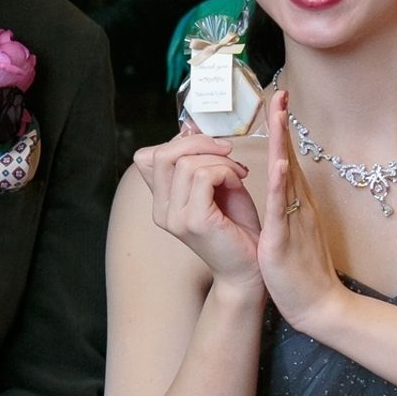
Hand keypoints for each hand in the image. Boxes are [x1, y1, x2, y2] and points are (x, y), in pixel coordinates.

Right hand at [132, 133, 261, 290]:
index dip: (178, 142)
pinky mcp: (195, 221)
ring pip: (187, 163)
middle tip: (227, 151)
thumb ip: (198, 162)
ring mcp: (175, 218)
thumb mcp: (213, 186)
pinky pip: (205, 176)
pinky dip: (226, 171)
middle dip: (199, 143)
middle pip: (163, 155)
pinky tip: (238, 182)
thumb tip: (189, 126)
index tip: (208, 145)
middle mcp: (161, 211)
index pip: (147, 157)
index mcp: (161, 202)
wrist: (249, 268)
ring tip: (237, 173)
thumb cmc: (236, 227)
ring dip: (219, 160)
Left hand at [257, 90, 346, 332]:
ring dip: (281, 143)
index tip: (276, 101)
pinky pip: (282, 208)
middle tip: (278, 92)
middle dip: (282, 125)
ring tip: (278, 114)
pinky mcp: (285, 239)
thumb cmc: (302, 270)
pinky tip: (280, 165)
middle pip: (288, 157)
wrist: (319, 305)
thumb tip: (281, 182)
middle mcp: (299, 204)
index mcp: (297, 203)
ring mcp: (294, 219)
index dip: (280, 130)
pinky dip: (282, 185)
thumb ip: (286, 205)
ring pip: (286, 175)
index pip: (286, 159)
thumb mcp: (292, 230)